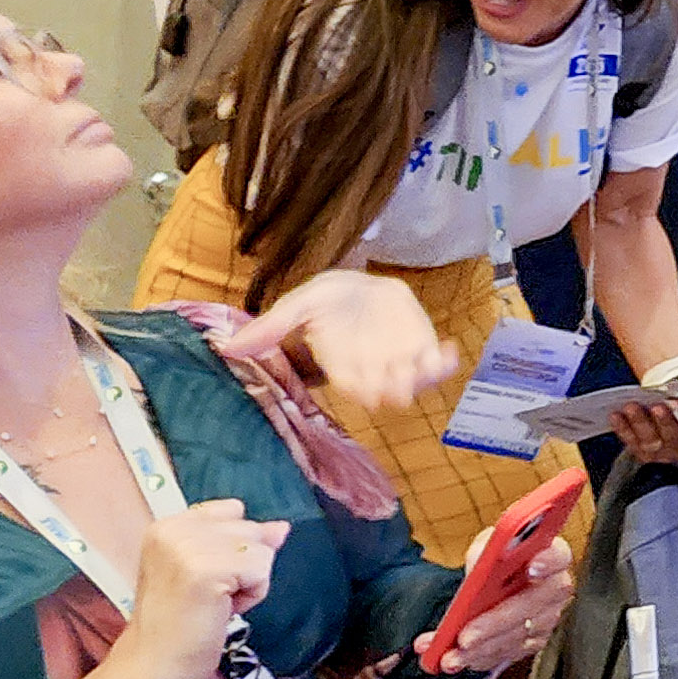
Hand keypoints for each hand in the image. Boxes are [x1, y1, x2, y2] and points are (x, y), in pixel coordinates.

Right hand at [88, 499, 289, 678]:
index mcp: (168, 525)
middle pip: (250, 528)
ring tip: (214, 604)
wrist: (152, 667)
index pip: (232, 511)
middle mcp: (175, 529)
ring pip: (261, 549)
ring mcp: (189, 548)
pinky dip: (252, 595)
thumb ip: (239, 543)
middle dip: (242, 565)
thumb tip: (281, 527)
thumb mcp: (206, 571)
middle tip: (208, 597)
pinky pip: (261, 570)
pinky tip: (222, 611)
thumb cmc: (178, 626)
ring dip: (249, 582)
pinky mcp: (206, 570)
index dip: (232, 547)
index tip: (205, 579)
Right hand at [238, 271, 458, 407]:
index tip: (367, 388)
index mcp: (344, 370)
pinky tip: (450, 351)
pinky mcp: (424, 350)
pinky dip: (446, 362)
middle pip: (387, 392)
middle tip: (398, 383)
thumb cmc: (328, 301)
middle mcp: (374, 373)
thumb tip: (227, 347)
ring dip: (423, 379)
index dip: (361, 389)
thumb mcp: (301, 305)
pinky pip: (438, 364)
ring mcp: (401, 364)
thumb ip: (273, 327)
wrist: (361, 286)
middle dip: (394, 389)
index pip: (352, 387)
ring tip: (428, 365)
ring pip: (416, 383)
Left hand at [437, 537, 573, 675]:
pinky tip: (459, 659)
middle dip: (494, 623)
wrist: (492, 586)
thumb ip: (486, 550)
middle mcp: (555, 587)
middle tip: (464, 637)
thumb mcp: (487, 546)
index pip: (558, 556)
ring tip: (449, 657)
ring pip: (516, 636)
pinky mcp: (535, 641)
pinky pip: (509, 653)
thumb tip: (483, 558)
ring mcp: (548, 617)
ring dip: (480, 649)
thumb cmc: (495, 561)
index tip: (532, 568)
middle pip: (530, 605)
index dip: (548, 562)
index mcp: (550, 555)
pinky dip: (481, 657)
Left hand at [613, 353, 677, 465]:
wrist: (672, 424)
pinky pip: (630, 441)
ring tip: (631, 407)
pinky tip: (615, 415)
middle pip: (672, 437)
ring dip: (639, 423)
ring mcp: (660, 453)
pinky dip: (622, 428)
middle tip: (656, 407)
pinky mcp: (642, 453)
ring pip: (649, 441)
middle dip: (664, 421)